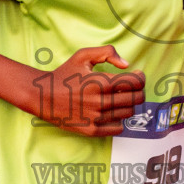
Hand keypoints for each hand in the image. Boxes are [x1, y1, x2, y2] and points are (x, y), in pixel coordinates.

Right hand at [31, 46, 145, 136]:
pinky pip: (118, 128)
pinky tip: (112, 112)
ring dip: (128, 105)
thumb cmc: (64, 74)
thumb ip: (107, 53)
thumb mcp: (83, 56)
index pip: (135, 82)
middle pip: (136, 99)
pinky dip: (119, 120)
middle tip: (133, 88)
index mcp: (100, 82)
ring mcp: (96, 118)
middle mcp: (100, 102)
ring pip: (128, 113)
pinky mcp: (91, 130)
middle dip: (139, 91)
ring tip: (120, 98)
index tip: (138, 75)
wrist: (43, 96)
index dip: (141, 78)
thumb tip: (127, 64)